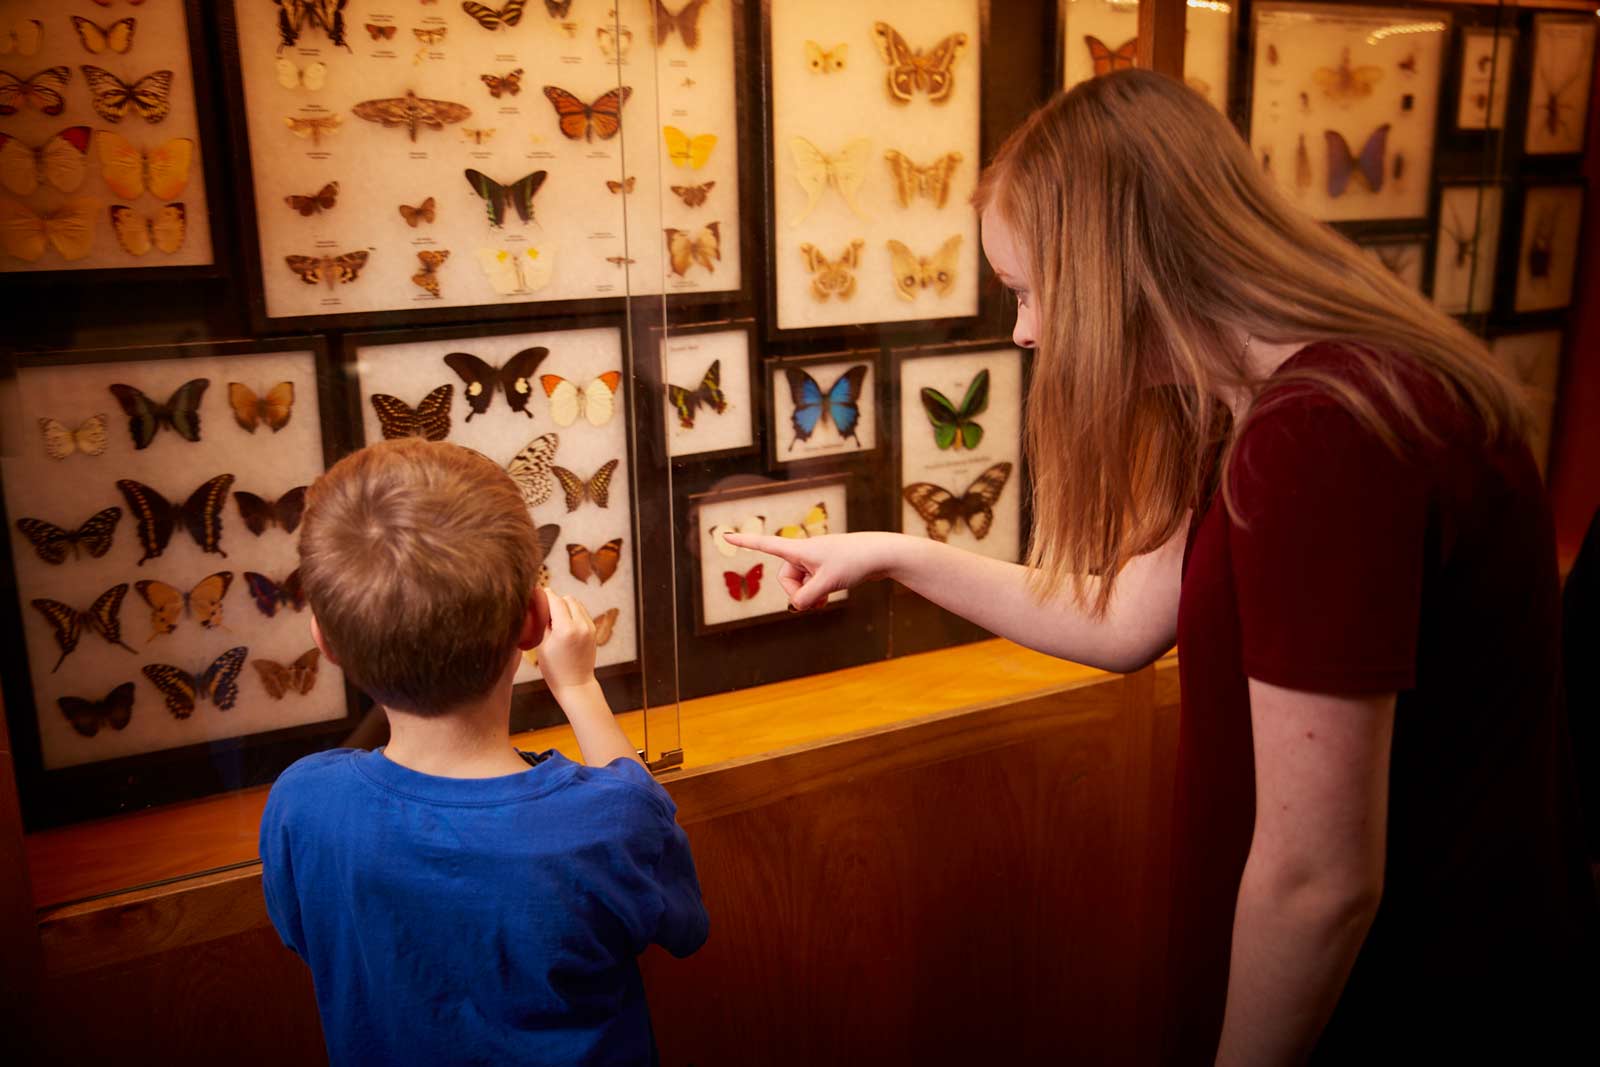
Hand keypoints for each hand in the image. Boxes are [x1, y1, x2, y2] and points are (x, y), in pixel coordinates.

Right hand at [537, 593, 596, 690]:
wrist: (575, 684)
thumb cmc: (554, 668)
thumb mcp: (541, 644)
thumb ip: (541, 622)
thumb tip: (538, 604)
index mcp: (566, 629)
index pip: (555, 600)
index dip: (545, 595)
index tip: (536, 594)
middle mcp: (581, 625)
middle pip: (567, 599)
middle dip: (555, 601)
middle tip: (545, 612)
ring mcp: (590, 627)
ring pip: (576, 603)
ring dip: (565, 606)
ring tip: (555, 619)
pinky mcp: (594, 630)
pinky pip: (582, 612)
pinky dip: (573, 613)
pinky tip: (564, 624)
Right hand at [720, 531, 896, 610]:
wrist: (881, 554)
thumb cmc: (854, 561)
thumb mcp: (826, 583)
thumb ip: (806, 597)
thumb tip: (797, 606)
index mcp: (798, 549)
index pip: (765, 545)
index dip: (744, 542)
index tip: (725, 536)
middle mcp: (804, 553)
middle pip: (785, 578)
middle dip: (797, 592)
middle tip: (816, 599)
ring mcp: (815, 561)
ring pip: (800, 585)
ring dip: (809, 596)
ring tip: (826, 598)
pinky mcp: (826, 568)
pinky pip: (812, 585)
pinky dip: (817, 594)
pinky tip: (829, 597)